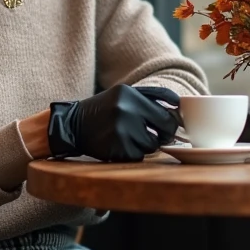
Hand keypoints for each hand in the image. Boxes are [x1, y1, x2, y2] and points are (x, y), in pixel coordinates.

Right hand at [48, 84, 180, 161]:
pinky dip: (134, 154)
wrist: (71, 125)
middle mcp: (126, 109)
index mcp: (129, 93)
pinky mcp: (117, 148)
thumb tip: (179, 106)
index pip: (167, 104)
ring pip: (153, 144)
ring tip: (131, 138)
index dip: (175, 116)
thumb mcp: (122, 94)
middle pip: (165, 126)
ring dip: (147, 144)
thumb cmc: (103, 109)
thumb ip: (149, 96)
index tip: (176, 121)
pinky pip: (139, 156)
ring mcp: (121, 129)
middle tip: (158, 134)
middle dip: (165, 133)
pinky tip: (121, 146)